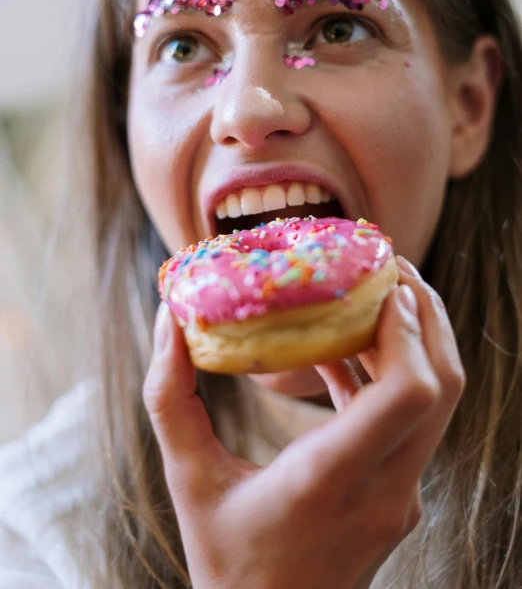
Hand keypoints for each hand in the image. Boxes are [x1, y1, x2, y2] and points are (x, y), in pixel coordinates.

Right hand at [143, 257, 464, 588]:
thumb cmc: (225, 559)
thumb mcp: (187, 478)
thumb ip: (172, 397)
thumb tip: (169, 319)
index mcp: (330, 478)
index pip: (408, 393)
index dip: (406, 329)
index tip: (382, 284)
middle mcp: (383, 488)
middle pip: (442, 387)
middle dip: (424, 314)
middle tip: (388, 266)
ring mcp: (400, 497)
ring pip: (440, 403)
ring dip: (417, 340)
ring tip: (376, 293)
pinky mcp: (400, 497)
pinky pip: (413, 422)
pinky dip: (392, 375)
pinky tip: (347, 348)